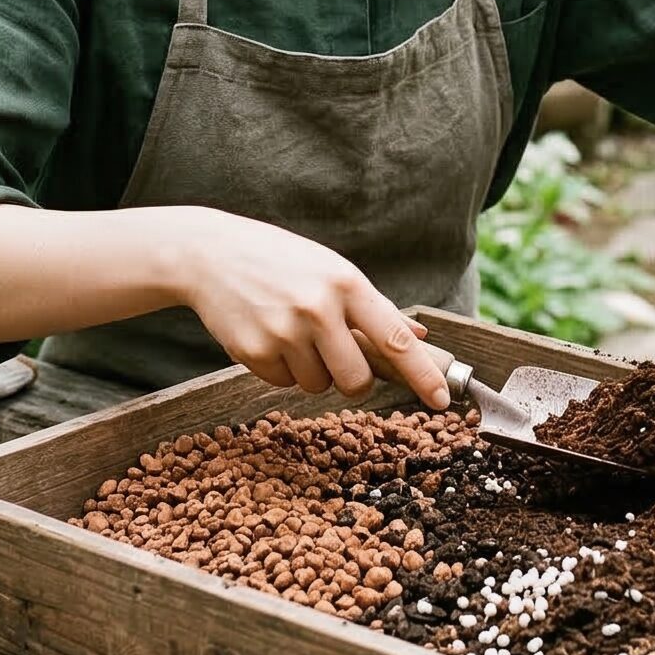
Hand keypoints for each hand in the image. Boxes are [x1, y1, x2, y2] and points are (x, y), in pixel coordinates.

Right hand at [175, 209, 452, 410]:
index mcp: (346, 283)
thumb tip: (420, 336)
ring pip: (318, 386)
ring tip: (292, 331)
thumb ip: (376, 307)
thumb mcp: (333, 270)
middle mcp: (317, 308)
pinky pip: (283, 384)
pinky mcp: (252, 351)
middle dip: (352, 380)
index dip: (422, 374)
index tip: (442, 400)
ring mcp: (283, 331)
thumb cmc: (283, 261)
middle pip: (356, 380)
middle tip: (336, 355)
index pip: (395, 339)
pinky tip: (267, 334)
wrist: (212, 253)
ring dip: (311, 370)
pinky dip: (280, 369)